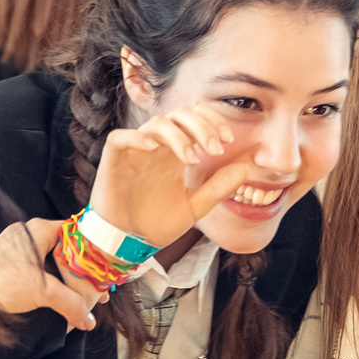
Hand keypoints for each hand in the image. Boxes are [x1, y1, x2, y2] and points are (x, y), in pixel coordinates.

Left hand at [0, 218, 104, 330]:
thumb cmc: (0, 284)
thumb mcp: (44, 293)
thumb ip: (72, 304)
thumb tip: (88, 319)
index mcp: (38, 230)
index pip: (76, 232)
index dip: (93, 250)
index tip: (105, 268)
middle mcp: (29, 234)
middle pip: (67, 249)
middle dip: (83, 272)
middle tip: (98, 291)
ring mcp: (20, 248)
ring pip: (54, 261)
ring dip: (69, 279)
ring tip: (83, 299)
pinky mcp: (12, 263)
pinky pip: (41, 269)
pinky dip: (53, 282)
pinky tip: (62, 298)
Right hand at [91, 108, 254, 250]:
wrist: (128, 243)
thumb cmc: (156, 223)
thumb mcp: (194, 206)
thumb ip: (217, 187)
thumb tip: (246, 169)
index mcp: (175, 151)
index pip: (195, 119)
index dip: (213, 122)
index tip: (228, 141)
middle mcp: (156, 146)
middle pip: (179, 115)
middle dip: (201, 127)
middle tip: (216, 149)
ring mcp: (134, 151)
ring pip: (156, 123)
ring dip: (178, 135)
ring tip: (192, 159)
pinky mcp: (113, 160)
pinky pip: (120, 138)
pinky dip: (136, 137)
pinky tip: (153, 147)